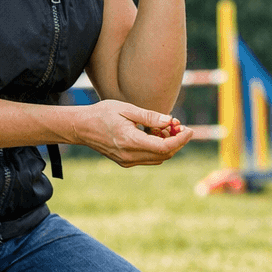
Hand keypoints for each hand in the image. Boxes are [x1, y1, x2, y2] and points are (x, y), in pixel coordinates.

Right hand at [71, 99, 193, 166]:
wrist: (81, 127)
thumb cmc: (103, 113)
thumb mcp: (127, 109)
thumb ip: (150, 116)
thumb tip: (170, 121)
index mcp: (130, 141)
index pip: (164, 147)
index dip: (180, 139)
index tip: (189, 129)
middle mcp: (130, 156)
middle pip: (164, 154)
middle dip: (177, 141)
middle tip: (179, 125)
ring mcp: (127, 161)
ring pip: (158, 158)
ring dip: (167, 144)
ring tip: (164, 127)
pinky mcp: (125, 162)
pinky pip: (149, 158)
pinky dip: (157, 148)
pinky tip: (153, 133)